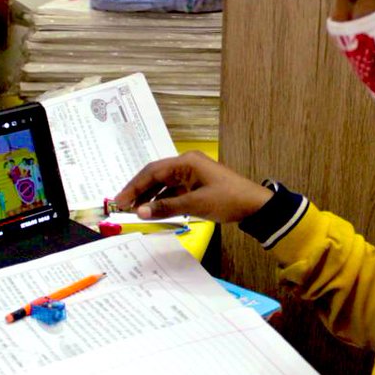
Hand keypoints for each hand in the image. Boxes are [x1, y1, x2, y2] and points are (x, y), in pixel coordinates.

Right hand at [112, 151, 272, 222]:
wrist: (255, 206)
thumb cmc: (228, 200)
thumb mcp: (195, 204)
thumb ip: (166, 207)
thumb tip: (139, 212)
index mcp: (186, 162)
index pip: (152, 171)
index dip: (134, 186)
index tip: (119, 201)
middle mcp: (187, 165)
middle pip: (155, 176)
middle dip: (139, 191)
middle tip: (122, 207)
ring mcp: (192, 175)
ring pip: (163, 185)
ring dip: (150, 197)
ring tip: (134, 211)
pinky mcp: (196, 186)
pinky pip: (173, 192)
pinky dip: (162, 201)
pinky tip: (153, 211)